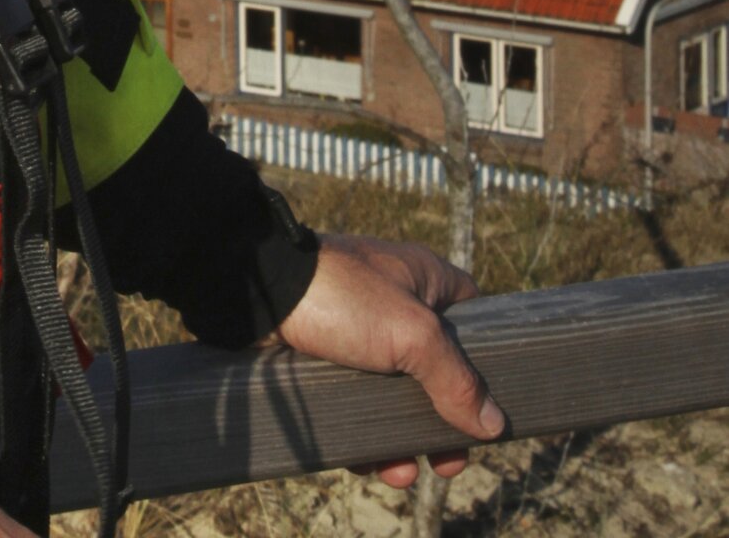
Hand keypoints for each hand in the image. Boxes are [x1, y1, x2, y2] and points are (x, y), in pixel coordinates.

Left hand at [274, 233, 505, 487]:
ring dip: (403, 439)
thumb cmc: (341, 295)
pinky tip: (373, 464)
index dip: (484, 367)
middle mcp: (397, 304)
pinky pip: (360, 403)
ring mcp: (361, 332)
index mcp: (425, 280)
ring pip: (396, 395)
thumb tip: (493, 424)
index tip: (489, 412)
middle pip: (436, 372)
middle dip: (441, 422)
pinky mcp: (330, 358)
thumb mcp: (412, 334)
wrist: (258, 293)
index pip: (472, 322)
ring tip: (401, 473)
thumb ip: (455, 379)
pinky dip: (368, 435)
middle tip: (446, 463)